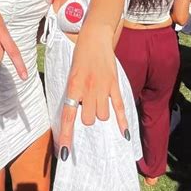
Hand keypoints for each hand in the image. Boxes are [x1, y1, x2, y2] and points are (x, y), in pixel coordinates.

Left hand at [58, 26, 128, 156]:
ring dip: (100, 114)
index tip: (66, 153)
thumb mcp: (71, 74)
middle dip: (86, 119)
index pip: (69, 117)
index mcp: (73, 86)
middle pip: (89, 120)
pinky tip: (124, 135)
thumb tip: (76, 112)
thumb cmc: (80, 56)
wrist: (95, 37)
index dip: (67, 136)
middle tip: (85, 108)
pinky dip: (122, 122)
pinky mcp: (114, 84)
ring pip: (103, 116)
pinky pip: (119, 107)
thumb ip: (74, 93)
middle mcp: (88, 89)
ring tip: (97, 103)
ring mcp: (103, 87)